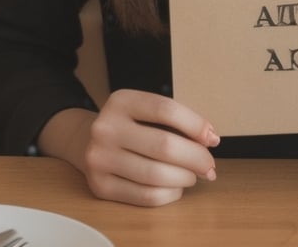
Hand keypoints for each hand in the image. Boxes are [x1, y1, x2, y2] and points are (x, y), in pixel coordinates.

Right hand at [39, 90, 219, 206]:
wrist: (84, 141)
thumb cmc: (128, 124)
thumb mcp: (143, 109)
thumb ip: (173, 119)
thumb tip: (210, 140)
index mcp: (121, 101)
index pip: (165, 110)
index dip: (195, 125)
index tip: (213, 138)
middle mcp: (106, 128)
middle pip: (164, 145)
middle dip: (196, 158)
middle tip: (210, 165)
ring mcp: (100, 158)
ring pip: (156, 175)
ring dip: (184, 178)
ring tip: (194, 176)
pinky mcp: (100, 186)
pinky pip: (144, 196)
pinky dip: (168, 194)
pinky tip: (176, 188)